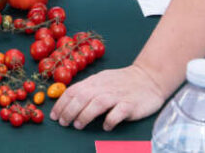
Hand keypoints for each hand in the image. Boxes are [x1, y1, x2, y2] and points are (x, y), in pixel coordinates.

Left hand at [50, 64, 167, 130]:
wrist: (149, 78)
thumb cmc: (122, 82)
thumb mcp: (101, 81)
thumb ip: (87, 89)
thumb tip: (67, 101)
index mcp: (95, 81)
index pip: (74, 90)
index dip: (62, 103)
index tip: (54, 116)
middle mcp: (104, 87)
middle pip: (82, 97)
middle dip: (69, 110)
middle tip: (64, 123)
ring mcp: (118, 95)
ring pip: (98, 103)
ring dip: (85, 114)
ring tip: (78, 125)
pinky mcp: (131, 104)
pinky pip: (118, 112)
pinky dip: (110, 119)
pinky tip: (106, 126)